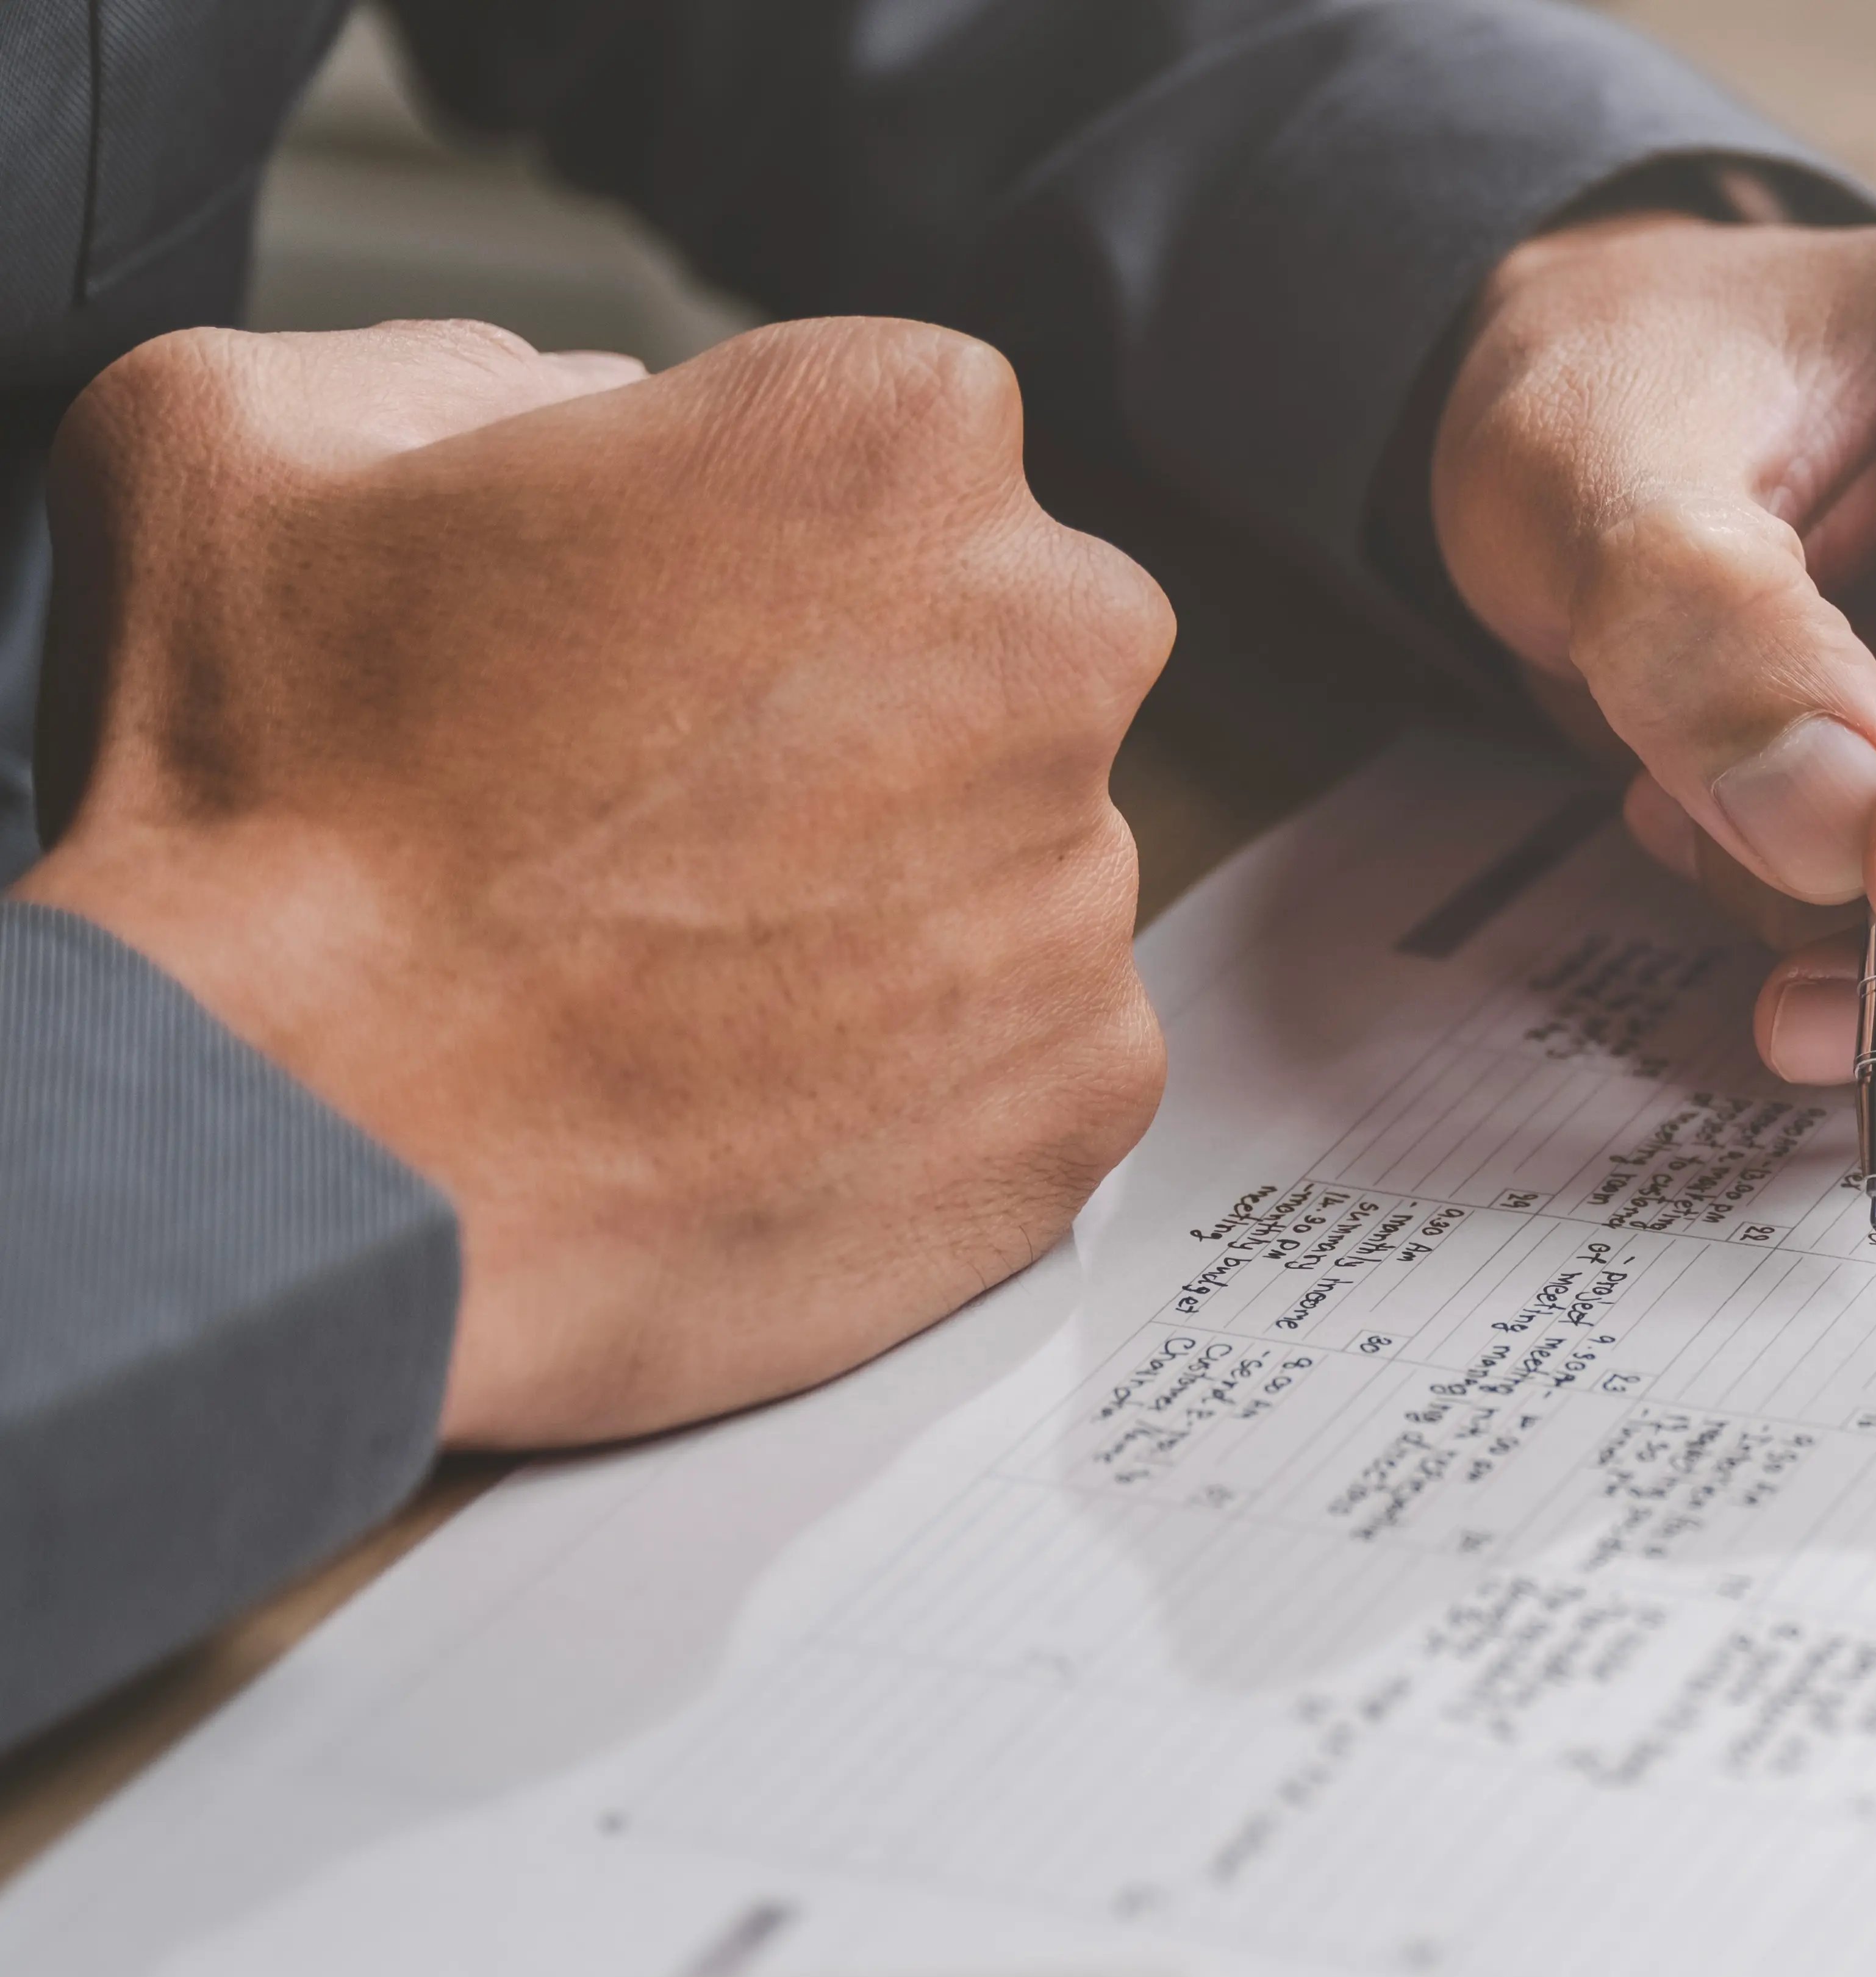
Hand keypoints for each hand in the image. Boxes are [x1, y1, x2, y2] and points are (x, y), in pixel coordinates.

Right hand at [14, 319, 1173, 1449]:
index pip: (884, 441)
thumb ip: (457, 369)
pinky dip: (909, 1069)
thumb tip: (573, 410)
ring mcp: (1082, 884)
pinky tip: (736, 1083)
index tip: (639, 621)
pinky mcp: (1087, 1084)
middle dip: (847, 702)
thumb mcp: (238, 431)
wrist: (293, 1158)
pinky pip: (1020, 1045)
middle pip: (982, 640)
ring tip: (662, 961)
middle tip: (645, 802)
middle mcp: (1051, 646)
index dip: (743, 533)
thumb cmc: (259, 815)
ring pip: (1002, 851)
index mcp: (895, 442)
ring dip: (872, 891)